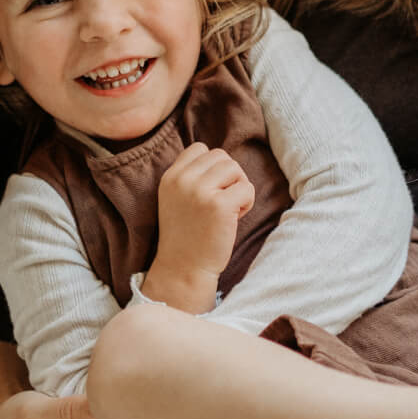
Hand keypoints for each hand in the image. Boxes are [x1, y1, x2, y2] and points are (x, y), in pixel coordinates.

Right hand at [149, 142, 252, 310]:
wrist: (184, 269)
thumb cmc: (188, 236)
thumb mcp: (177, 199)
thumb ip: (192, 177)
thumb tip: (223, 160)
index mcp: (170, 177)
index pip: (200, 149)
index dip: (212, 168)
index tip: (210, 191)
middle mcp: (182, 180)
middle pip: (221, 157)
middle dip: (228, 178)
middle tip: (221, 204)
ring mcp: (200, 191)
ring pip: (235, 168)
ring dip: (238, 188)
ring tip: (228, 211)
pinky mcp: (219, 205)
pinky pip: (247, 188)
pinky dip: (247, 203)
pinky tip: (233, 219)